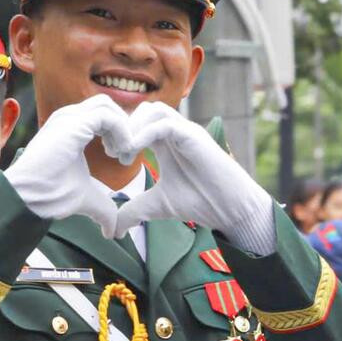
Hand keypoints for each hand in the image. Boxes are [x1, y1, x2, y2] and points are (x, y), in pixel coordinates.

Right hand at [2, 96, 134, 230]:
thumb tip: (114, 232)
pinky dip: (122, 132)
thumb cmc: (51, 196)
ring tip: (124, 155)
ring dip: (124, 129)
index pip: (104, 115)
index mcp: (71, 128)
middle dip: (124, 127)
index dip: (120, 133)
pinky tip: (121, 153)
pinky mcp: (73, 123)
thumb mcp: (87, 198)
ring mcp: (69, 117)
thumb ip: (103, 208)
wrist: (29, 198)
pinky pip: (108, 116)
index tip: (124, 159)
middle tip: (126, 154)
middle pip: (107, 105)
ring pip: (109, 107)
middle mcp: (69, 117)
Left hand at [112, 104, 276, 253]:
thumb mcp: (157, 206)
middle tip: (115, 151)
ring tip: (126, 151)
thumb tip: (113, 231)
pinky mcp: (194, 136)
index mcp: (166, 143)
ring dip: (134, 127)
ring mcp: (186, 132)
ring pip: (155, 110)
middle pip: (145, 110)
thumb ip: (134, 211)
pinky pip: (165, 124)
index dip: (122, 134)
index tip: (113, 156)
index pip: (139, 122)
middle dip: (125, 126)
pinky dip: (146, 134)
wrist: (229, 209)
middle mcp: (176, 133)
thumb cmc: (199, 203)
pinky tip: (135, 151)